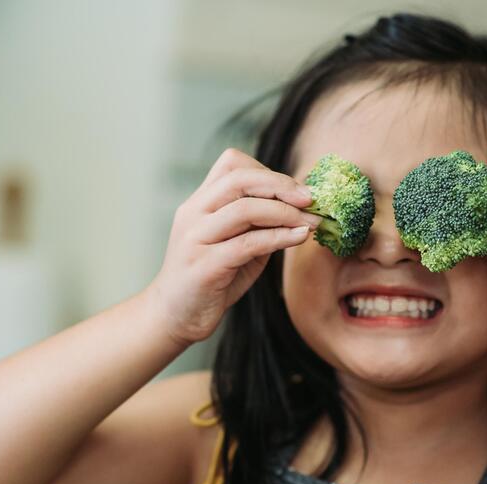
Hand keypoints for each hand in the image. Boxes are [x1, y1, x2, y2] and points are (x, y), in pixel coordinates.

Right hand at [147, 149, 321, 345]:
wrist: (175, 317)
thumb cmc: (211, 279)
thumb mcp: (236, 244)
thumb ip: (259, 224)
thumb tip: (301, 208)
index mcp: (199, 203)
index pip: (232, 164)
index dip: (268, 172)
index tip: (296, 190)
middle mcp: (193, 214)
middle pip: (239, 179)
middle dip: (281, 185)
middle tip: (311, 200)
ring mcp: (195, 238)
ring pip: (244, 209)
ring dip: (285, 213)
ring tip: (311, 222)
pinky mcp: (204, 266)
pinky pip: (248, 243)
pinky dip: (279, 237)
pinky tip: (299, 238)